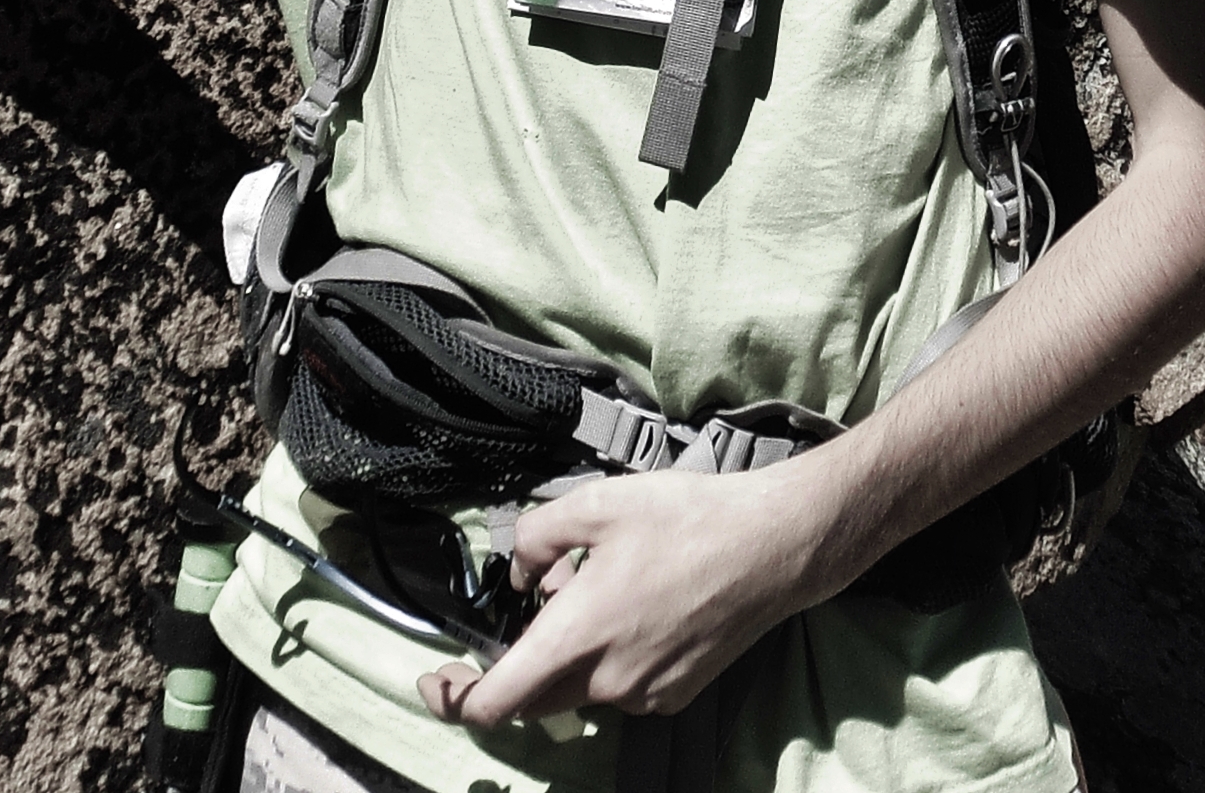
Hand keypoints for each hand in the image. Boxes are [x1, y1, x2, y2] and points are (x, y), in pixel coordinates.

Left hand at [417, 462, 832, 728]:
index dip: (456, 699)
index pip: (499, 701)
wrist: (771, 547)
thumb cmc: (683, 518)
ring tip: (588, 580)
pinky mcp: (673, 693)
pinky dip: (602, 654)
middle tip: (508, 618)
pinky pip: (616, 683)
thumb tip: (518, 575)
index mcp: (579, 636)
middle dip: (509, 667)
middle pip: (534, 696)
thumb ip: (535, 539)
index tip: (432, 681)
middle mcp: (608, 681)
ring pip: (578, 684)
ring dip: (564, 649)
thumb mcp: (593, 503)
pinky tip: (627, 599)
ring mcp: (644, 695)